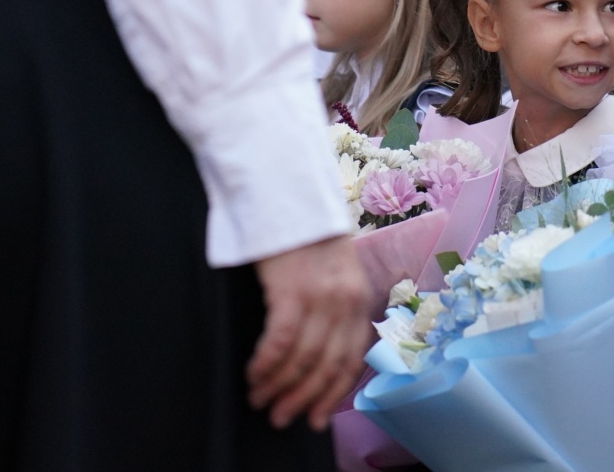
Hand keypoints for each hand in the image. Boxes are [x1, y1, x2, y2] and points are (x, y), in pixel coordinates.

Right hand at [246, 235, 371, 429]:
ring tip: (259, 401)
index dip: (333, 394)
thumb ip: (336, 309)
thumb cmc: (307, 237)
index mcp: (360, 301)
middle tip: (281, 418)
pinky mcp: (292, 290)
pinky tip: (253, 375)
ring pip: (302, 358)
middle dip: (302, 398)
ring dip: (278, 386)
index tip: (316, 418)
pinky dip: (266, 364)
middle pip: (327, 365)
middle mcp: (346, 303)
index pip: (352, 360)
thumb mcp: (336, 273)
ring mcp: (321, 297)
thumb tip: (319, 354)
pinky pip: (280, 341)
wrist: (292, 196)